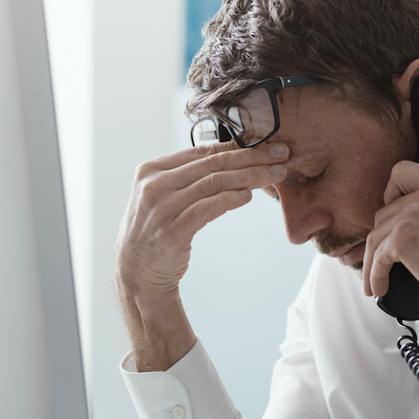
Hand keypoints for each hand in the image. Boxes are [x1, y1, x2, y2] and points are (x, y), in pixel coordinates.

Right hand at [116, 140, 289, 300]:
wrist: (136, 274)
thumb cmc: (156, 232)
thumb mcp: (163, 196)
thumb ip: (187, 177)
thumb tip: (231, 158)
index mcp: (151, 169)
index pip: (202, 150)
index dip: (238, 145)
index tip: (267, 144)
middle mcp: (154, 185)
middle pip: (213, 164)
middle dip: (252, 157)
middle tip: (282, 154)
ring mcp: (161, 208)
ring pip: (214, 183)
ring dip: (250, 177)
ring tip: (275, 175)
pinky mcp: (171, 232)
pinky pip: (207, 209)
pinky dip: (230, 200)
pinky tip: (249, 197)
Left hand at [362, 161, 418, 315]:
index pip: (403, 172)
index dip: (390, 193)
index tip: (391, 217)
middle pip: (384, 213)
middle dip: (380, 240)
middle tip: (382, 260)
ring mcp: (413, 215)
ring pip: (376, 237)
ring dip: (372, 263)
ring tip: (376, 281)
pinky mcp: (403, 238)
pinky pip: (377, 257)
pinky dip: (374, 276)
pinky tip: (379, 288)